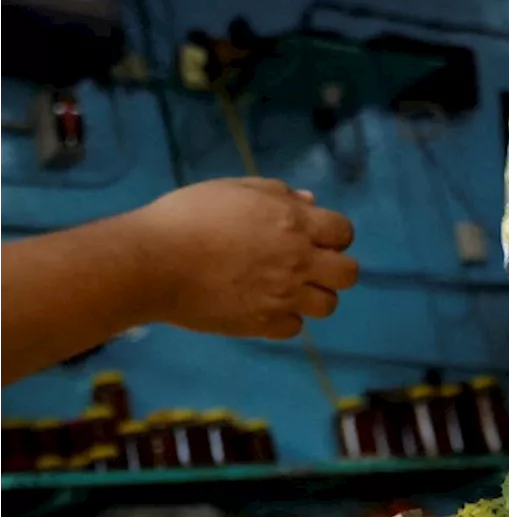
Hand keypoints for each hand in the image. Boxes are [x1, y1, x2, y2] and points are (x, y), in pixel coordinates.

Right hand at [131, 177, 358, 338]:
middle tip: (308, 265)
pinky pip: (294, 328)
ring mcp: (283, 297)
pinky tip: (264, 306)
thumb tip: (310, 202)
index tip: (314, 236)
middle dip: (334, 268)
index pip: (344, 232)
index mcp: (294, 223)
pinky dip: (284, 319)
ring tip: (287, 289)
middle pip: (349, 274)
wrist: (152, 263)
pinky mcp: (262, 325)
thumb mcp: (233, 188)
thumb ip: (277, 193)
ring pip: (328, 305)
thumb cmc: (187, 216)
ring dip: (314, 296)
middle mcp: (298, 261)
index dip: (333, 234)